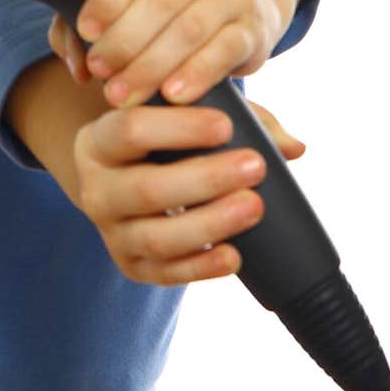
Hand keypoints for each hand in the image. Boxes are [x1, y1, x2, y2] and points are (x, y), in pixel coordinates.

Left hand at [47, 0, 285, 108]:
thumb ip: (86, 19)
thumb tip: (77, 64)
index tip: (86, 30)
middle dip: (125, 39)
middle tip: (100, 69)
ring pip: (190, 29)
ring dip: (151, 65)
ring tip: (122, 93)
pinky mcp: (254, 27)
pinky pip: (223, 51)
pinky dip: (195, 75)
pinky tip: (170, 95)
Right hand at [72, 97, 304, 285]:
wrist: (122, 178)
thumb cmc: (162, 138)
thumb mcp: (184, 116)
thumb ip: (238, 120)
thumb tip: (294, 148)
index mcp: (99, 140)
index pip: (130, 129)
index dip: (178, 128)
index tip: (226, 124)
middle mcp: (95, 188)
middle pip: (146, 188)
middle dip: (205, 178)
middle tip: (255, 166)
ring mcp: (110, 232)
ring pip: (156, 237)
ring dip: (210, 223)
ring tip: (255, 207)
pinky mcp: (130, 266)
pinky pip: (164, 274)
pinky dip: (201, 267)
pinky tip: (234, 256)